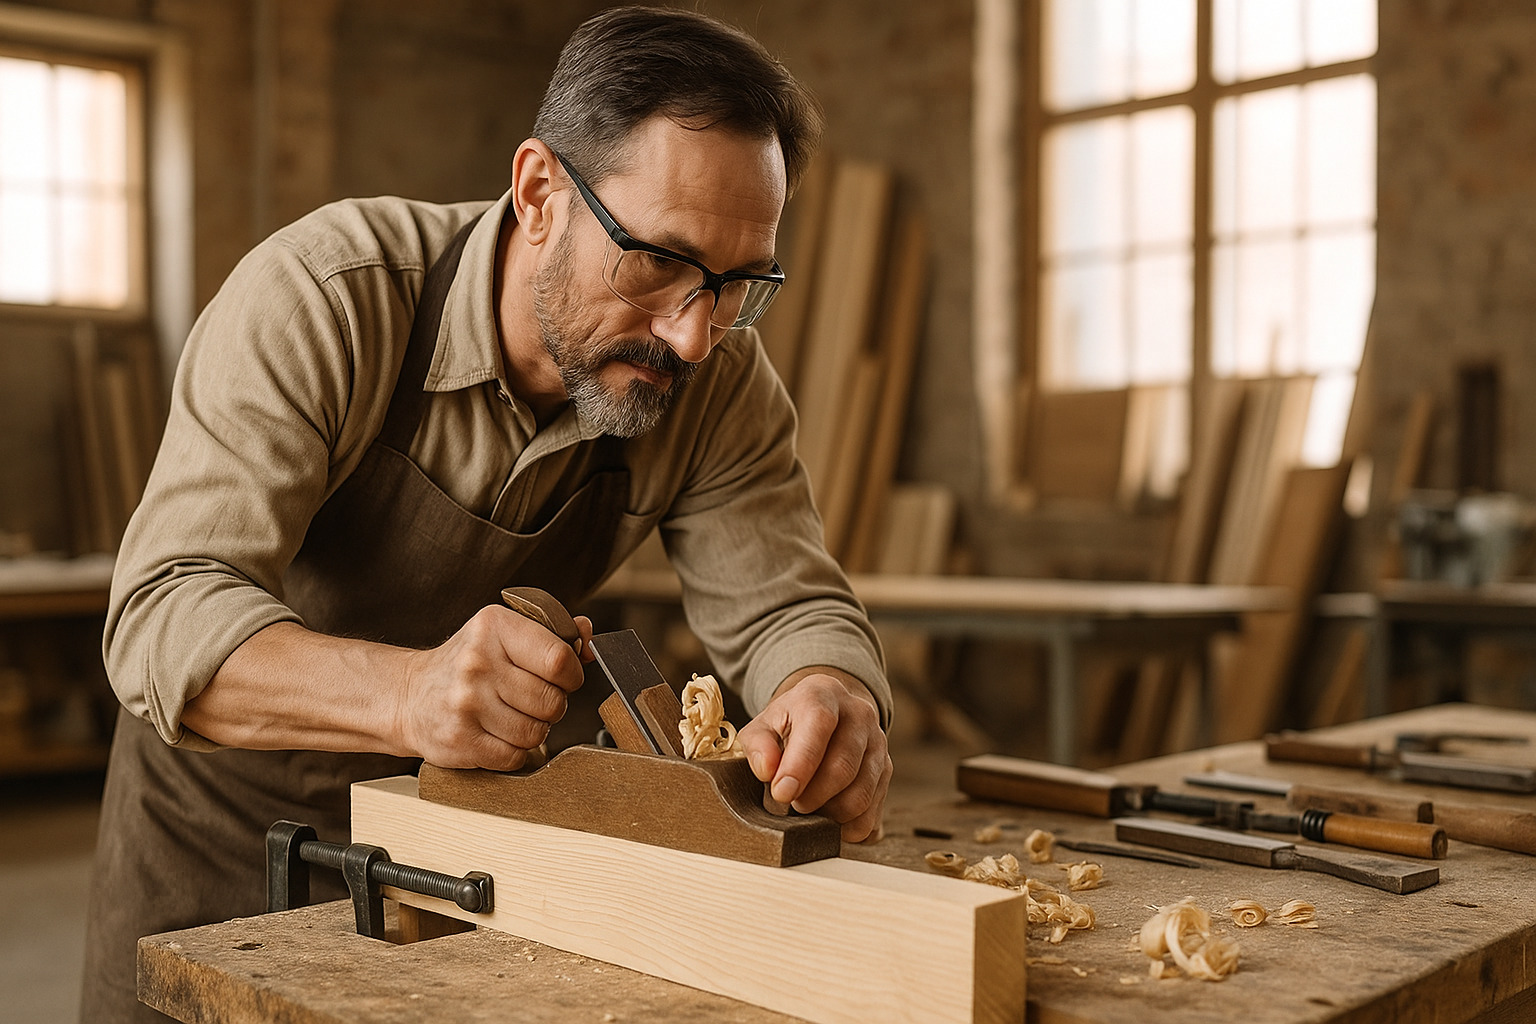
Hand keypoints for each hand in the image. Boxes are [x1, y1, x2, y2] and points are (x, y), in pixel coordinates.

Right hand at [397, 604, 593, 769]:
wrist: (410, 695)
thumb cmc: (467, 662)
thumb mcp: (503, 633)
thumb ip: (551, 634)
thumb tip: (589, 635)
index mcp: (494, 627)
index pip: (559, 659)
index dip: (571, 674)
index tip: (562, 677)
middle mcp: (477, 663)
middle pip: (552, 701)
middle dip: (552, 706)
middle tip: (534, 700)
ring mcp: (466, 703)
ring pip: (536, 733)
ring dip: (534, 730)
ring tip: (514, 716)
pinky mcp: (459, 740)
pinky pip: (514, 756)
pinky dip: (514, 751)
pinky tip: (498, 734)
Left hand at [737, 670, 891, 842]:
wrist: (829, 712)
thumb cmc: (790, 723)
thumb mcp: (764, 724)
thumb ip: (758, 745)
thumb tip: (767, 771)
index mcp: (823, 695)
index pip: (819, 724)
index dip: (801, 763)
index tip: (781, 793)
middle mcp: (859, 714)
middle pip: (843, 766)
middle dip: (812, 796)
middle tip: (791, 804)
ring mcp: (878, 743)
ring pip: (861, 794)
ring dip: (830, 814)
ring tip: (809, 808)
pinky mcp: (886, 770)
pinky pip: (872, 813)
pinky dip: (848, 827)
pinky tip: (829, 820)